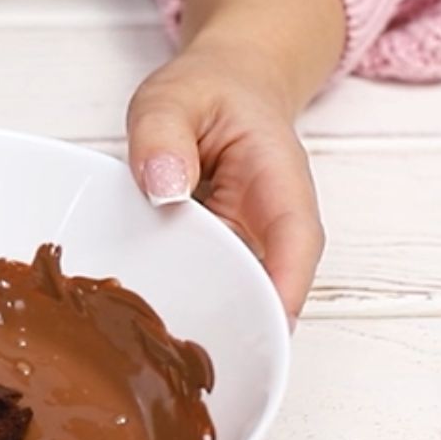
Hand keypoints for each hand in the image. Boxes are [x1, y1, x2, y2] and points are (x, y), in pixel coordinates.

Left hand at [126, 42, 323, 325]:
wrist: (225, 85)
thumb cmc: (207, 90)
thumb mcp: (172, 96)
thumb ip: (161, 135)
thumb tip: (163, 185)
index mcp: (275, 178)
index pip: (294, 239)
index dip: (284, 287)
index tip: (268, 326)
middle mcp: (267, 218)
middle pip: (263, 282)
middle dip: (235, 321)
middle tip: (187, 354)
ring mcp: (243, 239)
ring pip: (233, 289)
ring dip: (204, 316)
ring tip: (161, 348)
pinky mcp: (216, 250)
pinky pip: (205, 280)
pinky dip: (180, 299)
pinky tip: (146, 322)